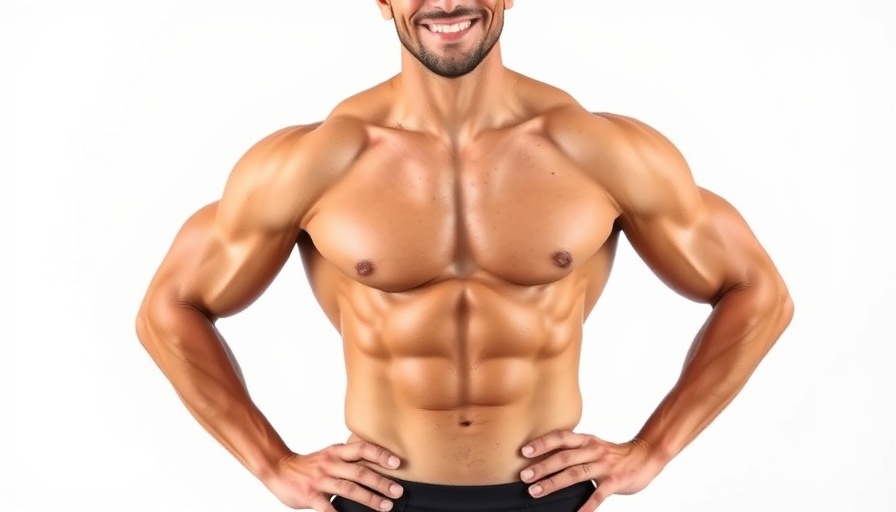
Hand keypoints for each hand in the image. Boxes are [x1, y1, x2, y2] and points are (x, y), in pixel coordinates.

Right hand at [263, 442, 404, 511]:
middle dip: (381, 482)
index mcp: (336, 452)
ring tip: (386, 506)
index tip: (397, 463)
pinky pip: (327, 506)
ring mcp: (320, 480)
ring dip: (369, 498)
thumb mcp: (330, 455)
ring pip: (348, 488)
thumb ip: (349, 459)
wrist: (279, 469)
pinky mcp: (310, 495)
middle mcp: (330, 464)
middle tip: (398, 491)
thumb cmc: (309, 465)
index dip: (380, 455)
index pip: (362, 449)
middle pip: (359, 472)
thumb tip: (377, 464)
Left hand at [519, 431, 662, 510]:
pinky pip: (598, 495)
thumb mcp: (593, 445)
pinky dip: (586, 505)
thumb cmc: (614, 453)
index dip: (542, 443)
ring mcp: (604, 466)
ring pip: (575, 474)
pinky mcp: (615, 481)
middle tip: (524, 476)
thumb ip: (574, 450)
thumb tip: (546, 459)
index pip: (561, 438)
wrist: (646, 456)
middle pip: (564, 457)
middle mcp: (593, 450)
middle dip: (542, 467)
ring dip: (554, 483)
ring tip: (536, 492)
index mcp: (586, 440)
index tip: (524, 451)